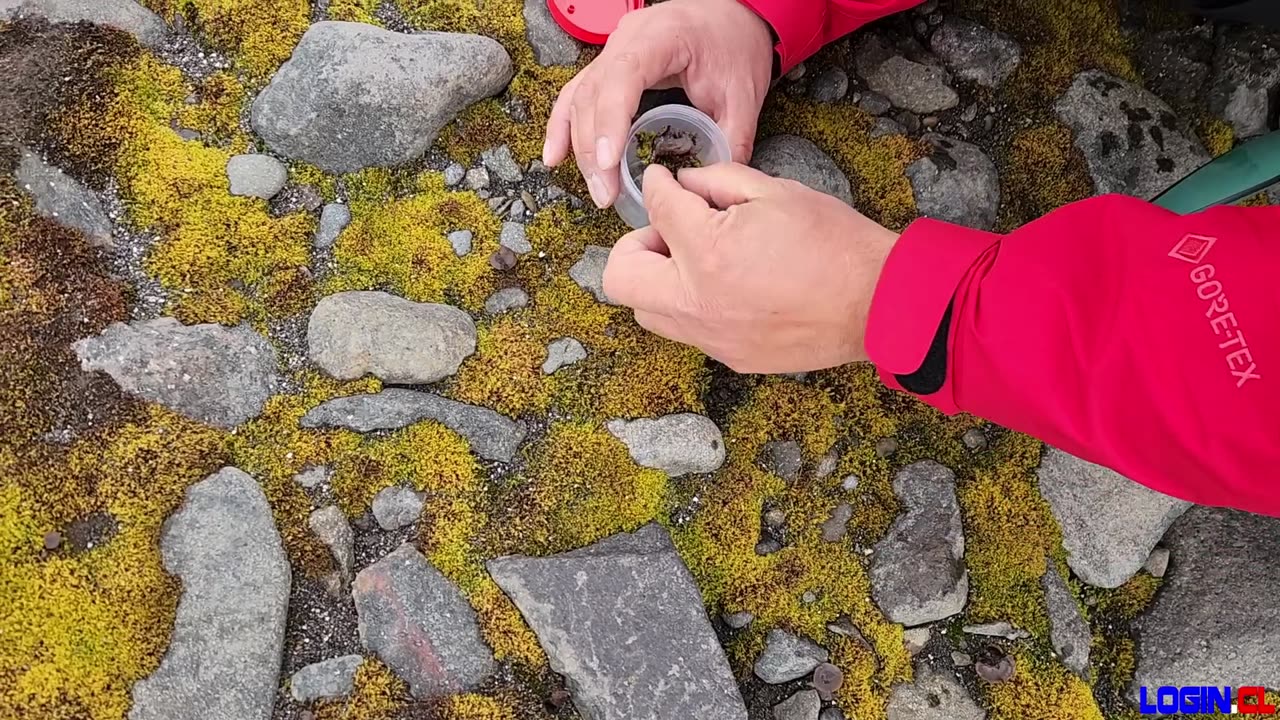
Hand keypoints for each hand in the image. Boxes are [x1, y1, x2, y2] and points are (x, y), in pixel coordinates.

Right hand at [542, 0, 774, 208]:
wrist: (733, 17)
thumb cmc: (735, 44)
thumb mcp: (742, 94)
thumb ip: (730, 139)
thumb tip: (710, 185)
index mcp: (661, 37)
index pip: (622, 77)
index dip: (610, 121)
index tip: (608, 162)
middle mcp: (627, 39)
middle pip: (593, 94)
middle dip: (593, 149)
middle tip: (606, 192)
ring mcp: (614, 50)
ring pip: (580, 98)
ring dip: (580, 146)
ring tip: (596, 187)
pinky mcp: (610, 66)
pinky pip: (577, 95)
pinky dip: (564, 127)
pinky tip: (555, 156)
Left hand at [602, 163, 899, 373]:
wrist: (876, 304)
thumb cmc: (834, 243)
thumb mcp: (774, 192)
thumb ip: (717, 182)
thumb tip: (684, 183)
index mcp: (708, 252)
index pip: (657, 207)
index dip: (659, 184)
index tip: (665, 182)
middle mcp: (697, 301)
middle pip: (620, 276)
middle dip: (636, 244)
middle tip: (670, 232)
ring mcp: (710, 336)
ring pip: (646, 312)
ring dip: (658, 281)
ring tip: (696, 262)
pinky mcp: (728, 357)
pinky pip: (686, 331)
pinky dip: (691, 305)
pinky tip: (726, 287)